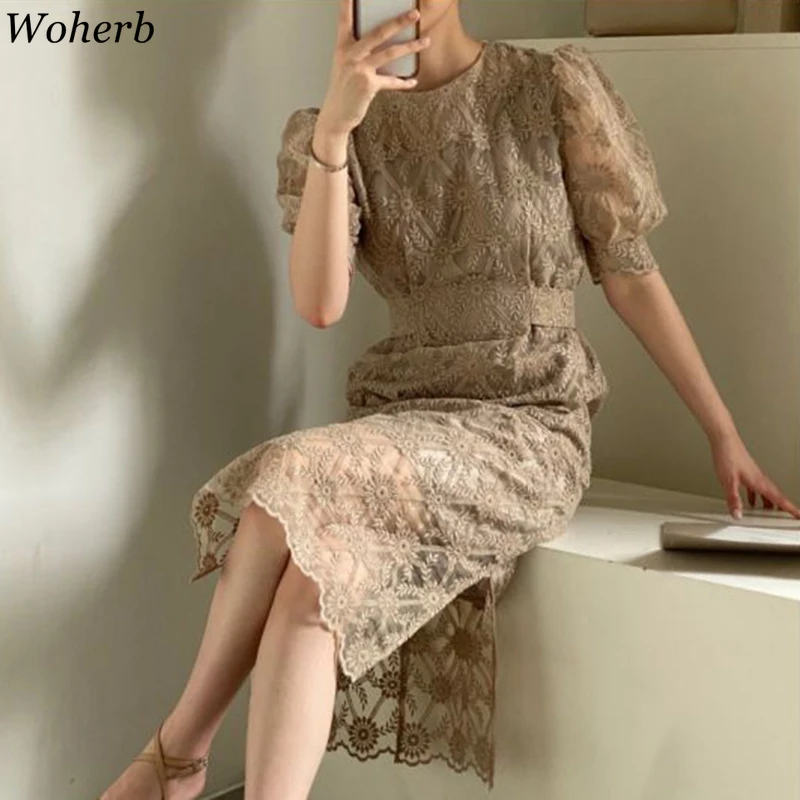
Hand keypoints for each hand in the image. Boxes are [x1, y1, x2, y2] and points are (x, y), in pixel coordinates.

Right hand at [317, 0, 430, 136]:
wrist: (336, 116)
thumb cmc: (343, 90)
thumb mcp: (345, 67)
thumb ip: (358, 52)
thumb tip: (381, 42)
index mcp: (342, 47)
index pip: (345, 20)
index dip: (347, 3)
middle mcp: (350, 55)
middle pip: (379, 32)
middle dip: (399, 21)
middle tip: (415, 13)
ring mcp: (359, 69)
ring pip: (390, 53)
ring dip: (411, 46)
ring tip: (426, 41)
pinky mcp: (368, 85)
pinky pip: (392, 81)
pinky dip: (404, 82)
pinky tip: (413, 81)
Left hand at [711, 431, 799, 519]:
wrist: (724, 440)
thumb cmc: (727, 456)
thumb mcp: (728, 482)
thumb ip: (733, 499)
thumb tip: (738, 514)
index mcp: (759, 482)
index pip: (778, 499)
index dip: (790, 508)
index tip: (798, 516)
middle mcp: (759, 478)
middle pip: (775, 495)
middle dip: (782, 506)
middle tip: (789, 515)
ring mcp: (754, 474)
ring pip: (766, 491)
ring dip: (769, 502)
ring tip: (769, 512)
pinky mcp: (746, 471)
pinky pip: (755, 487)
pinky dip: (756, 496)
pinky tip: (750, 500)